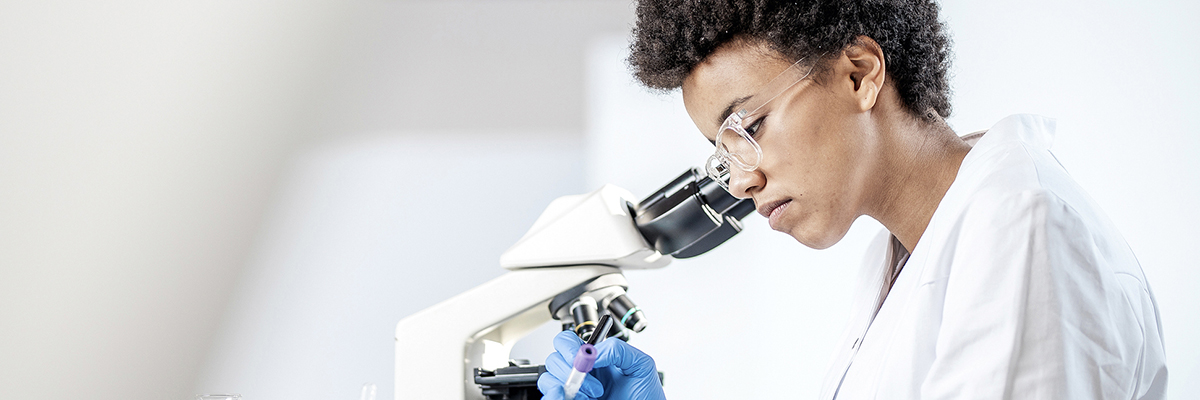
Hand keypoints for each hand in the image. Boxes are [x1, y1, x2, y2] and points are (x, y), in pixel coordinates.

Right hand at [538, 330, 665, 399]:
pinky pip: (551, 398)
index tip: (581, 358)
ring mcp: (573, 391)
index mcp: (594, 358)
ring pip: (548, 380)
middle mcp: (580, 373)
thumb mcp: (641, 365)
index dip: (568, 346)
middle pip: (553, 359)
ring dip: (569, 387)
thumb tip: (593, 353)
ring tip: (593, 396)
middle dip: (570, 370)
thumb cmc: (645, 395)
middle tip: (592, 383)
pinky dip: (559, 397)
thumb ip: (618, 350)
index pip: (566, 342)